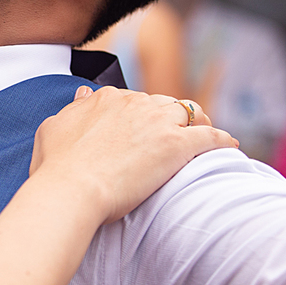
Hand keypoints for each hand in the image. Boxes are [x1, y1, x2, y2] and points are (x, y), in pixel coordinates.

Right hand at [29, 86, 235, 224]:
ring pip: (190, 112)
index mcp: (106, 98)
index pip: (134, 100)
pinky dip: (222, 140)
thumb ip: (73, 109)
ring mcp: (157, 122)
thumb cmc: (56, 168)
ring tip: (205, 135)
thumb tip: (83, 95)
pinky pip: (210, 136)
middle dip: (170, 117)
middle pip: (163, 103)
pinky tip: (232, 147)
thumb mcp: (53, 127)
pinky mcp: (177, 145)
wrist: (72, 190)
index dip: (142, 115)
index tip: (144, 130)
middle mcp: (134, 102)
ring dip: (199, 121)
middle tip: (176, 135)